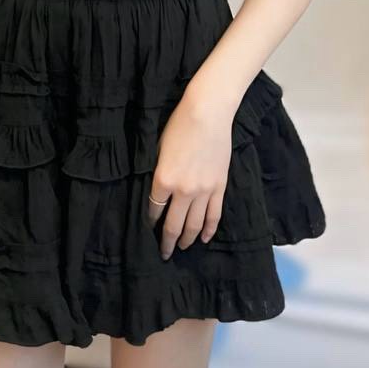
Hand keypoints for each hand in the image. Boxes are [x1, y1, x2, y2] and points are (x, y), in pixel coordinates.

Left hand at [147, 89, 233, 257]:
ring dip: (187, 239)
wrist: (208, 113)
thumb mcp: (159, 150)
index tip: (148, 230)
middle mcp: (183, 191)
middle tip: (164, 253)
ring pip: (194, 224)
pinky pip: (213, 215)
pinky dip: (208, 229)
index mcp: (163, 180)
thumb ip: (158, 174)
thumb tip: (156, 192)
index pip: (153, 210)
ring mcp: (204, 191)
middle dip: (168, 242)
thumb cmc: (178, 126)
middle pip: (174, 225)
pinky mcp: (219, 187)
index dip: (150, 223)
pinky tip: (203, 238)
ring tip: (182, 248)